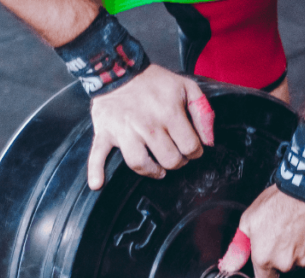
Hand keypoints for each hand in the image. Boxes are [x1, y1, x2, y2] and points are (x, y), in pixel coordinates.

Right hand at [88, 64, 214, 189]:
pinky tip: (98, 183)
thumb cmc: (153, 81)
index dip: (194, 151)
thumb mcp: (186, 87)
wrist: (118, 68)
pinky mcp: (105, 132)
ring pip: (140, 164)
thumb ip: (203, 113)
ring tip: (157, 170)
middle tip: (175, 156)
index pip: (190, 147)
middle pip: (169, 160)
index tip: (190, 148)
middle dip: (177, 162)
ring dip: (152, 171)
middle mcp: (147, 125)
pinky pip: (97, 155)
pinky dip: (95, 171)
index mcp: (169, 113)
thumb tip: (209, 141)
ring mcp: (124, 130)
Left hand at [218, 185, 304, 277]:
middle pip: (283, 269)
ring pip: (300, 261)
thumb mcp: (248, 220)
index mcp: (265, 258)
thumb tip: (230, 264)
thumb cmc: (278, 202)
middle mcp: (286, 263)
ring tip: (294, 229)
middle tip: (280, 235)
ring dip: (297, 251)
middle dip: (281, 257)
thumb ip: (239, 247)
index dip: (265, 269)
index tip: (266, 259)